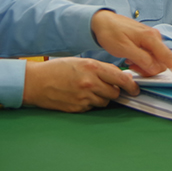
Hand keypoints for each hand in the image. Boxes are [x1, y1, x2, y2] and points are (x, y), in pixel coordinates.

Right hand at [22, 57, 137, 111]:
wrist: (36, 82)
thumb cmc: (58, 69)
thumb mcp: (81, 62)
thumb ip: (101, 69)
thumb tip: (120, 77)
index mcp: (92, 67)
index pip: (120, 78)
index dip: (131, 85)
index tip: (135, 89)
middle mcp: (90, 83)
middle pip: (115, 92)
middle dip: (114, 91)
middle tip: (108, 87)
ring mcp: (84, 97)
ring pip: (105, 101)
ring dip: (102, 97)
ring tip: (90, 90)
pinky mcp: (78, 108)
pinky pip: (92, 107)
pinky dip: (91, 103)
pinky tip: (80, 96)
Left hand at [91, 10, 171, 80]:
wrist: (102, 21)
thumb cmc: (110, 33)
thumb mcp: (123, 49)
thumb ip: (141, 59)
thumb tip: (155, 68)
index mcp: (151, 38)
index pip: (168, 57)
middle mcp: (155, 37)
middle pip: (161, 62)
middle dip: (149, 69)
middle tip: (131, 66)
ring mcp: (152, 39)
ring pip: (155, 61)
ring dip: (144, 66)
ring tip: (129, 61)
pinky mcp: (147, 41)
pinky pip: (150, 56)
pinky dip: (142, 61)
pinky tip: (131, 58)